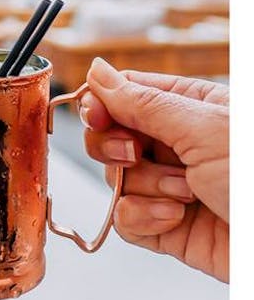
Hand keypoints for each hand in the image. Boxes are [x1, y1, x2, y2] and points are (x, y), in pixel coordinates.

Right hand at [80, 58, 227, 281]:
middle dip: (115, 148)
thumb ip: (142, 102)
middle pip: (110, 136)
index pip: (123, 93)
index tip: (96, 116)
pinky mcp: (167, 227)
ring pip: (116, 179)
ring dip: (145, 187)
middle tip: (135, 154)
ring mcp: (170, 186)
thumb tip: (97, 72)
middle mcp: (176, 144)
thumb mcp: (202, 128)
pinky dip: (142, 219)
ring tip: (185, 194)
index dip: (101, 103)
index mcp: (188, 107)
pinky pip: (124, 219)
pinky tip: (175, 217)